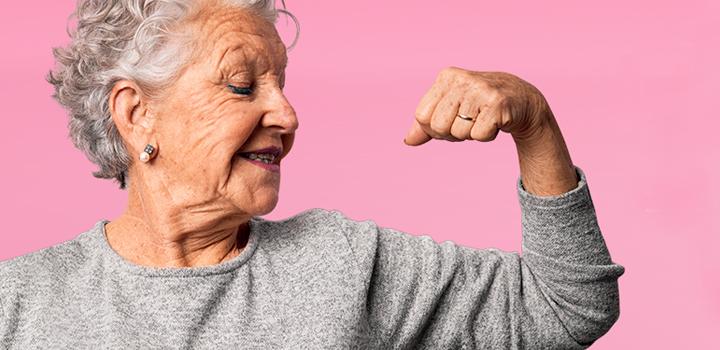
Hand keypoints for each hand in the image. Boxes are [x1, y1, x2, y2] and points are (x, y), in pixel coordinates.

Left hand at [404, 67, 550, 145]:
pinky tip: (496, 122)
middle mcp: (462, 79)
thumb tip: (408, 141)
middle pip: (438, 127)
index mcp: (446, 77)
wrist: (522, 100)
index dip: (435, 127)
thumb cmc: (479, 105)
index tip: (453, 119)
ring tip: (484, 119)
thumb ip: (426, 125)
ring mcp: (480, 90)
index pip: (422, 116)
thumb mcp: (450, 109)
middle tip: (470, 121)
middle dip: (452, 133)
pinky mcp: (497, 104)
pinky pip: (479, 136)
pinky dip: (487, 136)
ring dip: (471, 134)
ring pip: (459, 133)